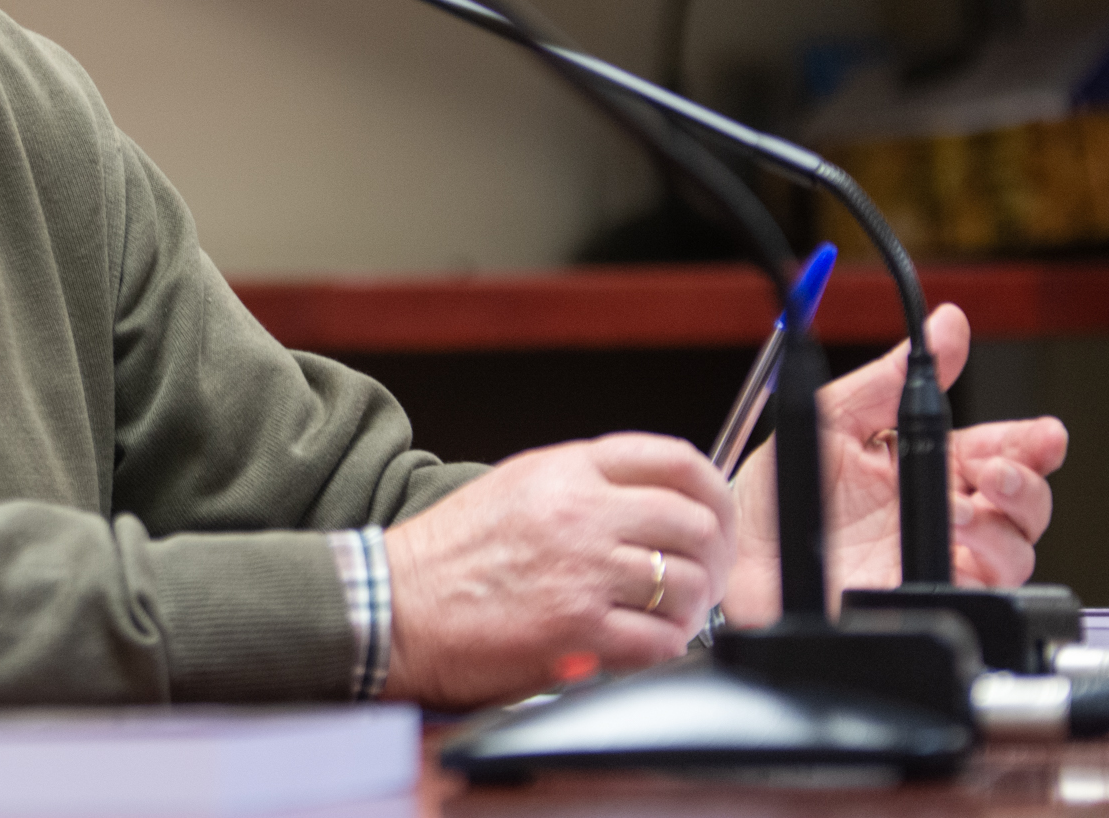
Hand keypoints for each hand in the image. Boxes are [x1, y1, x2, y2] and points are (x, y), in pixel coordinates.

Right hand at [379, 433, 735, 707]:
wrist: (393, 604)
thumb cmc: (447, 554)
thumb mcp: (517, 486)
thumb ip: (584, 484)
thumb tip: (649, 500)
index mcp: (567, 470)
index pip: (675, 460)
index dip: (713, 492)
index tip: (716, 515)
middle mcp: (581, 513)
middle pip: (693, 524)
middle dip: (713, 557)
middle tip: (704, 577)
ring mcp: (582, 572)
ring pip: (687, 585)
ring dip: (690, 609)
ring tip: (669, 617)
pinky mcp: (576, 630)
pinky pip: (660, 641)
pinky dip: (663, 648)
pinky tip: (643, 646)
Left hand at [723, 303, 1068, 622]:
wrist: (735, 561)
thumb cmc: (772, 497)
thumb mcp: (830, 419)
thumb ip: (889, 376)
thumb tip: (948, 324)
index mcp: (920, 468)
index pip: (996, 451)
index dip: (1029, 443)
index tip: (1044, 433)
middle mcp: (936, 517)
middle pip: (1021, 503)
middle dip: (1029, 482)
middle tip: (1002, 468)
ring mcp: (935, 562)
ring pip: (1015, 550)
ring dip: (1006, 522)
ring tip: (969, 502)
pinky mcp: (925, 600)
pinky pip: (983, 590)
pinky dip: (983, 564)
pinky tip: (960, 541)